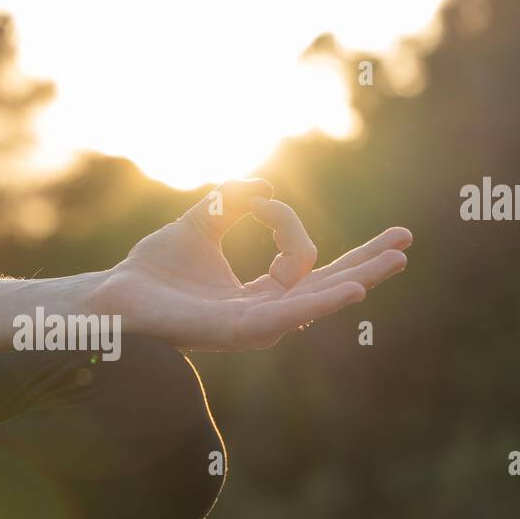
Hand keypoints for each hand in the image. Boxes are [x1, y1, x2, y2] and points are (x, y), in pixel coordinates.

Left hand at [92, 178, 410, 350]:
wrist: (113, 295)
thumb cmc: (152, 268)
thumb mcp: (200, 222)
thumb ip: (232, 202)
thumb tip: (267, 187)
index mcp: (256, 296)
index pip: (302, 263)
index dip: (289, 223)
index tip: (260, 200)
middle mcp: (262, 314)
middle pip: (326, 288)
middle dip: (367, 263)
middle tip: (406, 242)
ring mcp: (252, 326)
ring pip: (316, 302)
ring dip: (358, 279)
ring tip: (395, 262)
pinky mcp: (236, 331)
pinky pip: (287, 315)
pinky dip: (321, 301)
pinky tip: (352, 289)